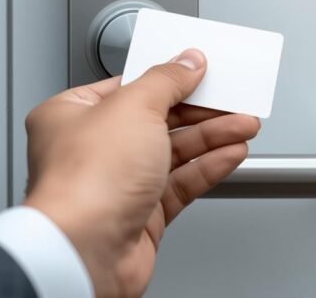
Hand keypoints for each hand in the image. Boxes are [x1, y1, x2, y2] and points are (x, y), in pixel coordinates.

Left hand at [23, 49, 260, 296]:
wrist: (85, 252)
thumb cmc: (83, 183)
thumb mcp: (133, 107)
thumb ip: (165, 80)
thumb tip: (186, 63)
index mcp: (71, 114)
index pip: (128, 87)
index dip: (167, 78)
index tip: (199, 72)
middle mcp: (91, 149)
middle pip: (156, 119)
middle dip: (200, 111)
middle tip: (233, 102)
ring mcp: (116, 184)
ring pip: (172, 152)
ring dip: (211, 137)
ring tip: (243, 126)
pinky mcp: (140, 215)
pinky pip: (180, 183)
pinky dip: (208, 167)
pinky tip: (230, 154)